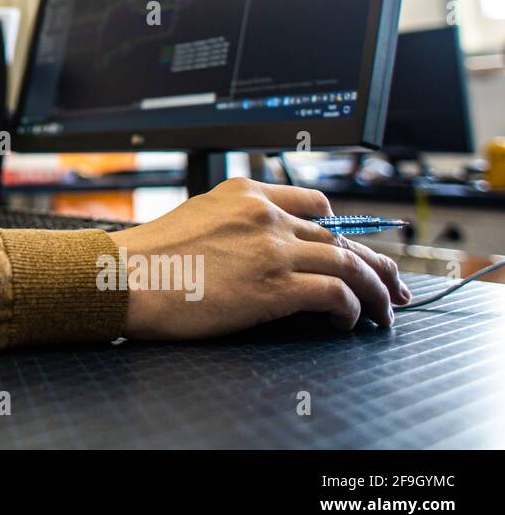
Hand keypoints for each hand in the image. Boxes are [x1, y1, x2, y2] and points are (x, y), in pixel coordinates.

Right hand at [107, 177, 409, 339]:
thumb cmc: (148, 259)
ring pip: (349, 262)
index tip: (350, 246)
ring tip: (384, 309)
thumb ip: (232, 225)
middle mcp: (265, 214)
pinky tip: (347, 321)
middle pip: (339, 234)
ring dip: (375, 289)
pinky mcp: (275, 285)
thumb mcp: (194, 218)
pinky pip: (335, 292)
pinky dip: (351, 308)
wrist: (123, 278)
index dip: (339, 227)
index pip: (313, 203)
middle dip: (373, 261)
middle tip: (391, 282)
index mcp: (244, 193)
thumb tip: (256, 250)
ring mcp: (272, 248)